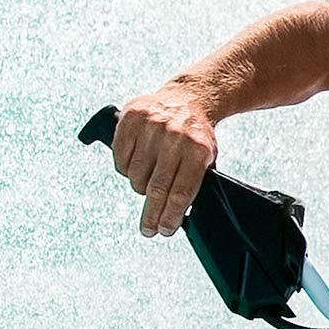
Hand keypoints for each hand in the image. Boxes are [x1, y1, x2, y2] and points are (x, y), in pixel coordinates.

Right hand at [108, 85, 221, 236]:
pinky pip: (120, 157)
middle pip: (157, 187)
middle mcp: (174, 136)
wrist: (189, 98)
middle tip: (148, 229)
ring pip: (136, 175)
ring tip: (147, 184)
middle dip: (152, 214)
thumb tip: (178, 217)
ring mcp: (152, 126)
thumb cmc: (196, 136)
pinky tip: (135, 166)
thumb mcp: (207, 158)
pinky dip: (125, 168)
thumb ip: (195, 184)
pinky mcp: (132, 118)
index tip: (164, 230)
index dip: (170, 216)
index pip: (181, 192)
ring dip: (140, 187)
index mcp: (197, 149)